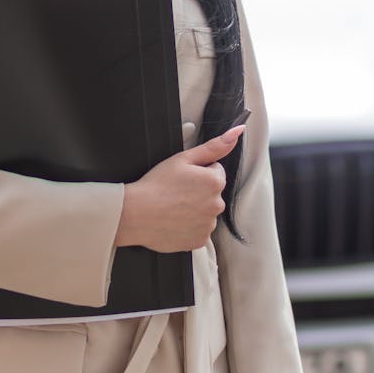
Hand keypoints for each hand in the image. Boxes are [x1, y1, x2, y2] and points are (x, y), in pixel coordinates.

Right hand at [114, 125, 244, 251]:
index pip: (215, 171)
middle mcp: (217, 205)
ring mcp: (209, 225)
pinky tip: (174, 220)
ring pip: (205, 212)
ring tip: (172, 207)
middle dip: (198, 191)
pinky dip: (189, 226)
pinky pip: (199, 230)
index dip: (197, 172)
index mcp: (215, 182)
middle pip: (212, 193)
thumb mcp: (183, 158)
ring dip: (194, 209)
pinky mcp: (199, 241)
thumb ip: (214, 146)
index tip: (182, 177)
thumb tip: (237, 132)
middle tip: (175, 192)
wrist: (135, 213)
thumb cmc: (157, 184)